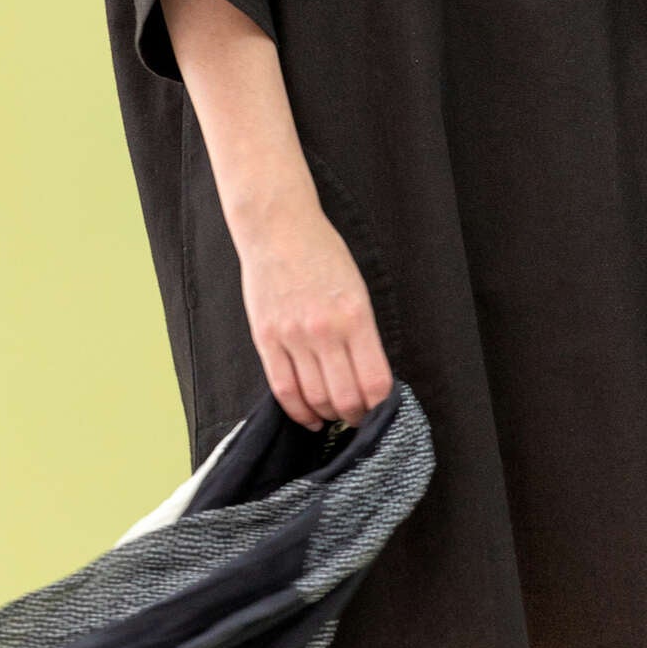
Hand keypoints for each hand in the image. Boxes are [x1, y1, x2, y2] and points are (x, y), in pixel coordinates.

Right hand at [233, 176, 394, 431]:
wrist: (278, 228)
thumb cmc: (322, 254)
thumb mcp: (357, 289)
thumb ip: (362, 333)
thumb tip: (368, 378)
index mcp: (355, 316)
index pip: (375, 382)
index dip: (380, 407)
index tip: (381, 412)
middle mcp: (325, 330)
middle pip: (345, 397)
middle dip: (356, 417)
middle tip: (358, 419)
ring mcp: (292, 336)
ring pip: (314, 398)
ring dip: (328, 415)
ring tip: (334, 415)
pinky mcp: (266, 339)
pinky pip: (283, 388)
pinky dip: (298, 411)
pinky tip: (309, 416)